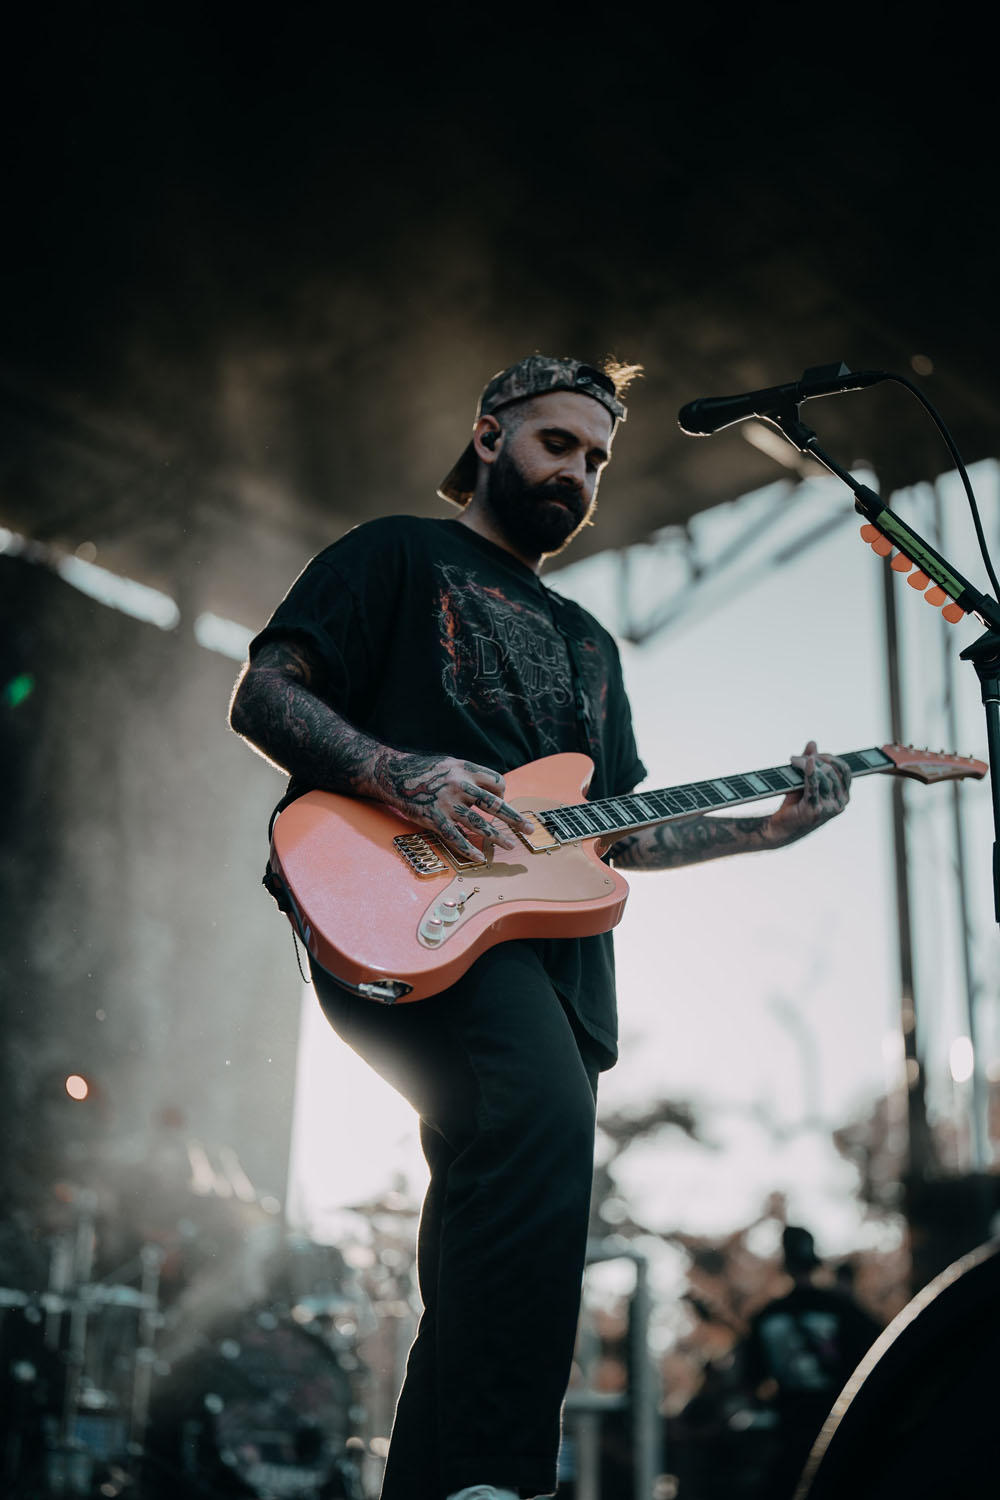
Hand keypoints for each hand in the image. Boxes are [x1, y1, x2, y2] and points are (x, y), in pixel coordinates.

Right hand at [372, 750, 533, 860]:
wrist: (392, 773)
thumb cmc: (424, 769)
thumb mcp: (450, 763)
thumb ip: (469, 776)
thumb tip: (489, 790)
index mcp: (466, 770)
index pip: (497, 783)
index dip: (502, 794)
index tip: (500, 801)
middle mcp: (460, 785)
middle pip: (495, 804)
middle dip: (514, 818)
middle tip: (529, 829)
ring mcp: (447, 803)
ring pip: (479, 824)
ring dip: (497, 837)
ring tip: (509, 845)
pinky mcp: (434, 818)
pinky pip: (455, 837)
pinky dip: (469, 849)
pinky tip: (479, 858)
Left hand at [764, 740, 851, 846]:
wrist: (781, 827)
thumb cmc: (796, 804)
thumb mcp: (806, 781)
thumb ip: (811, 763)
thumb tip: (812, 743)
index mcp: (844, 796)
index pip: (844, 770)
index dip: (830, 758)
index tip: (813, 755)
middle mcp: (840, 803)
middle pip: (832, 772)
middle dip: (815, 760)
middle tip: (797, 758)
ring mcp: (829, 808)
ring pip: (823, 777)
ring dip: (807, 764)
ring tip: (793, 761)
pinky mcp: (814, 810)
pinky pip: (814, 786)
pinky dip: (810, 772)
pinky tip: (806, 762)